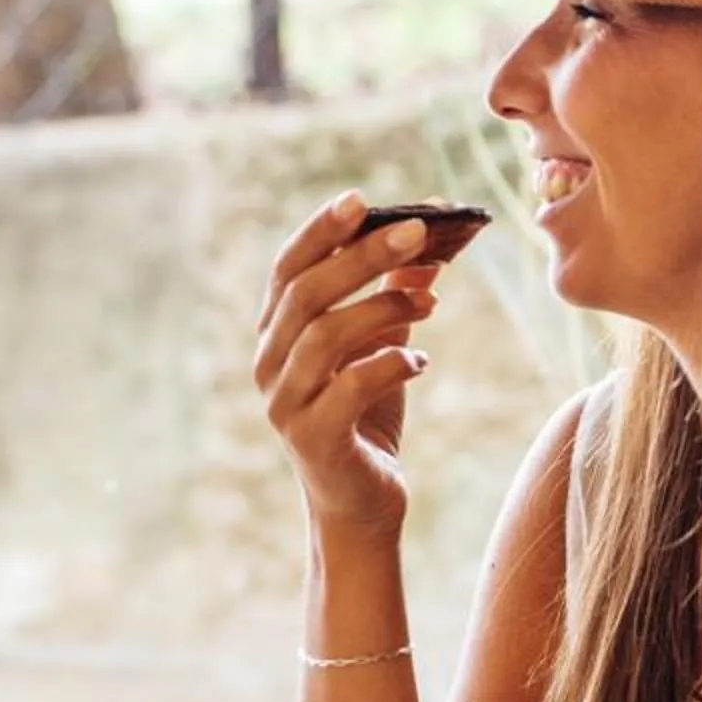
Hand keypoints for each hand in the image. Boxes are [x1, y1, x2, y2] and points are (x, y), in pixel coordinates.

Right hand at [254, 196, 447, 539]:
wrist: (360, 501)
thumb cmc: (366, 415)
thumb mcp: (382, 345)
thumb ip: (396, 295)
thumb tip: (432, 244)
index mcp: (276, 333)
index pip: (288, 268)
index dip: (320, 231)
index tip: (362, 200)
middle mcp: (269, 363)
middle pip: (306, 294)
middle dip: (362, 257)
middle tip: (419, 231)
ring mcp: (284, 402)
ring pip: (324, 336)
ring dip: (382, 308)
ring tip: (431, 302)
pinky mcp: (312, 438)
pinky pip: (348, 388)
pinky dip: (389, 366)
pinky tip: (420, 363)